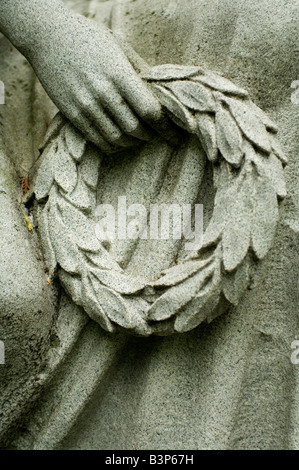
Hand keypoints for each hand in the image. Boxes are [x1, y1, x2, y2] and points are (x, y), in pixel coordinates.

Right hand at [27, 13, 162, 151]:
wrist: (46, 35)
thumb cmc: (88, 38)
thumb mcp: (118, 47)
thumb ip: (139, 71)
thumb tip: (161, 93)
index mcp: (120, 74)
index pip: (150, 111)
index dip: (166, 128)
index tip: (176, 135)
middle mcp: (103, 92)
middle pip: (135, 129)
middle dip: (151, 136)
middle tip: (158, 136)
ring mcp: (85, 105)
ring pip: (117, 139)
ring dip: (132, 143)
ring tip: (139, 139)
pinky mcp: (71, 114)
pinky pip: (97, 140)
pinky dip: (113, 145)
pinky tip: (119, 141)